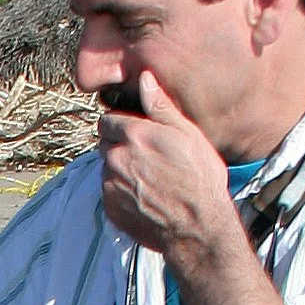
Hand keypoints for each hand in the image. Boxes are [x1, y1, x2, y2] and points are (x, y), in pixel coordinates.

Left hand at [97, 72, 246, 270]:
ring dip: (119, 169)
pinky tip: (143, 194)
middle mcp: (116, 159)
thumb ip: (160, 106)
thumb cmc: (199, 177)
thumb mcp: (187, 133)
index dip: (121, 124)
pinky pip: (108, 192)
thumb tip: (145, 78)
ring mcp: (110, 186)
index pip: (107, 120)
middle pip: (104, 144)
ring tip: (148, 177)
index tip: (135, 130)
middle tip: (146, 155)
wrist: (196, 226)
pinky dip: (120, 191)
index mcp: (134, 135)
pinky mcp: (109, 208)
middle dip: (119, 145)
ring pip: (106, 168)